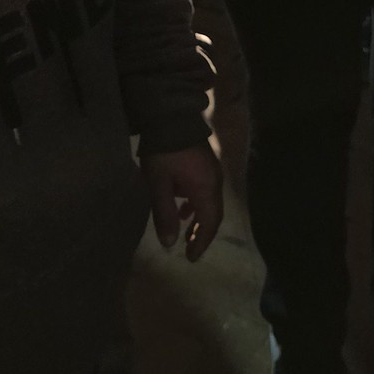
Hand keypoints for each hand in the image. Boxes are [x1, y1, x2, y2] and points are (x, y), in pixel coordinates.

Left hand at [141, 142, 223, 261]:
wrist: (171, 115)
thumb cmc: (164, 152)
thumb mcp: (159, 184)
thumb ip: (164, 214)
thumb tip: (169, 244)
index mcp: (206, 188)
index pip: (209, 223)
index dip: (201, 242)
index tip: (190, 258)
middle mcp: (214, 181)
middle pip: (213, 214)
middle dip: (202, 233)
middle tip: (190, 249)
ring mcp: (212, 170)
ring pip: (210, 202)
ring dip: (199, 218)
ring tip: (185, 230)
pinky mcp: (205, 162)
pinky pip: (206, 190)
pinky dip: (196, 203)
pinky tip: (183, 204)